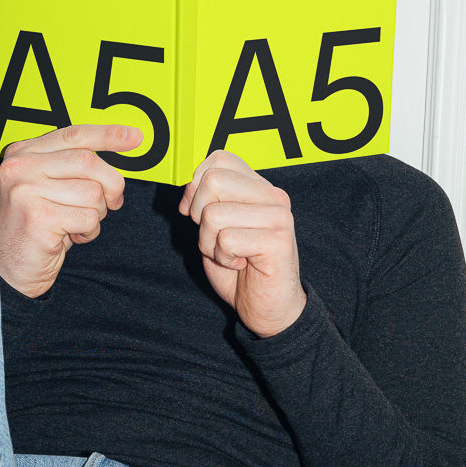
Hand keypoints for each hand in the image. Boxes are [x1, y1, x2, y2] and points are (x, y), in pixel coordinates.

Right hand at [0, 123, 141, 297]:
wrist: (8, 271)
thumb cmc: (36, 228)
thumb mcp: (50, 188)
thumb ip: (74, 166)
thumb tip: (122, 146)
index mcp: (22, 152)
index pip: (74, 134)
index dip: (108, 135)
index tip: (135, 137)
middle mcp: (20, 166)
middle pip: (89, 161)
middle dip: (111, 184)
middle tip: (112, 202)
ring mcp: (26, 190)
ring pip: (92, 192)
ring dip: (96, 214)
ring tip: (75, 224)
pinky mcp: (38, 217)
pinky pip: (88, 218)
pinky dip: (89, 231)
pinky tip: (70, 237)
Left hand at [179, 151, 305, 336]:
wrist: (267, 308)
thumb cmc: (241, 267)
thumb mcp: (215, 228)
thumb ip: (206, 201)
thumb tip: (186, 188)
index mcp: (258, 187)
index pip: (219, 158)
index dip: (195, 185)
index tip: (196, 213)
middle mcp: (273, 195)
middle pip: (212, 181)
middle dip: (199, 215)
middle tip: (216, 237)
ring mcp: (279, 216)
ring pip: (213, 214)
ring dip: (210, 243)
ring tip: (231, 254)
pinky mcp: (278, 240)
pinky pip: (227, 239)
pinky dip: (224, 258)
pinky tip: (242, 264)